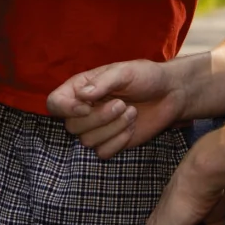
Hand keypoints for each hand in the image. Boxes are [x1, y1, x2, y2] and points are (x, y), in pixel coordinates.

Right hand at [45, 59, 183, 158]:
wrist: (170, 95)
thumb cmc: (146, 77)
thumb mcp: (125, 71)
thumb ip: (103, 82)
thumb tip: (82, 95)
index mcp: (80, 88)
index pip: (54, 103)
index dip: (65, 108)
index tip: (87, 106)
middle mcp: (83, 110)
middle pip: (71, 126)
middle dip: (99, 118)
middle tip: (122, 104)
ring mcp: (96, 129)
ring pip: (87, 141)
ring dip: (112, 128)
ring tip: (132, 112)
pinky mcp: (109, 143)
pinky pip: (102, 152)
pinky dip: (118, 141)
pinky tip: (131, 127)